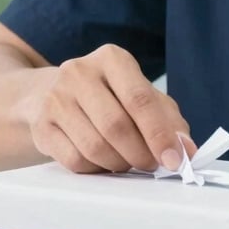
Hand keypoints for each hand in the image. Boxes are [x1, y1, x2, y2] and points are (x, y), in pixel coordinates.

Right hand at [28, 43, 196, 173]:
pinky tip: (103, 162)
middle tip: (151, 164)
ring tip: (128, 162)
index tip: (175, 159)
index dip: (160, 134)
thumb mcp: (141, 96)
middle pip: (116, 126)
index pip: (140, 99)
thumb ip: (168, 119)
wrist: (50, 94)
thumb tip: (187, 150)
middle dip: (140, 153)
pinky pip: (75, 160)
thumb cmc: (109, 96)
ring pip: (95, 147)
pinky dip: (96, 169)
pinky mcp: (41, 126)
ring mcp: (56, 99)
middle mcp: (80, 72)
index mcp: (112, 59)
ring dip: (119, 164)